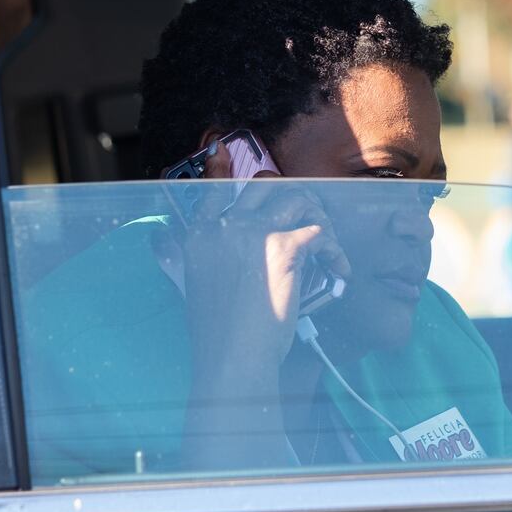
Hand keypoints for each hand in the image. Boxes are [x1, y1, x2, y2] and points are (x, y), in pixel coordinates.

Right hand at [179, 143, 349, 378]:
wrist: (232, 360)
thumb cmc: (218, 335)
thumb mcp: (192, 288)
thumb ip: (189, 259)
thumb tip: (173, 242)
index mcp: (199, 236)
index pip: (213, 189)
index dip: (220, 168)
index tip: (223, 152)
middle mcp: (226, 227)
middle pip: (264, 183)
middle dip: (291, 192)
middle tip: (306, 212)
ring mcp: (256, 233)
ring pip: (297, 197)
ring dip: (317, 215)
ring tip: (326, 241)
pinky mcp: (286, 248)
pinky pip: (320, 231)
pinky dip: (335, 248)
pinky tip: (338, 268)